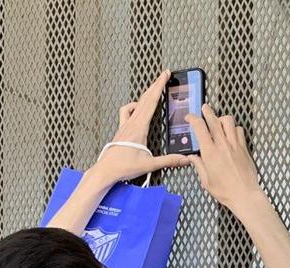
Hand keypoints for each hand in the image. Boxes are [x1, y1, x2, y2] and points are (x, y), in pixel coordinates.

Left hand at [86, 70, 190, 185]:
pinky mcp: (122, 130)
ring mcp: (125, 125)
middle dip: (155, 85)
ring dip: (146, 94)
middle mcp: (131, 123)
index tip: (165, 75)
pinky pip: (127, 112)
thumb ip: (169, 161)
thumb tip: (183, 159)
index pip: (152, 101)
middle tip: (163, 75)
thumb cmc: (123, 166)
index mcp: (139, 127)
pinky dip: (134, 106)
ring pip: (137, 103)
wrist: (105, 170)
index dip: (159, 86)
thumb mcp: (150, 164)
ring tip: (153, 89)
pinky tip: (137, 108)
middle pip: (145, 98)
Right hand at [184, 104, 263, 211]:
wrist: (245, 194)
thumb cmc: (225, 191)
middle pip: (214, 119)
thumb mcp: (206, 181)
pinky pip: (239, 130)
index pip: (200, 127)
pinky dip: (234, 128)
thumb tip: (192, 157)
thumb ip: (199, 165)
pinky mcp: (244, 148)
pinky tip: (231, 134)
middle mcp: (222, 145)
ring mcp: (235, 145)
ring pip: (228, 121)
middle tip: (204, 108)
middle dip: (207, 111)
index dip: (193, 118)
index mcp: (210, 153)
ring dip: (222, 118)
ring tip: (219, 122)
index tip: (190, 117)